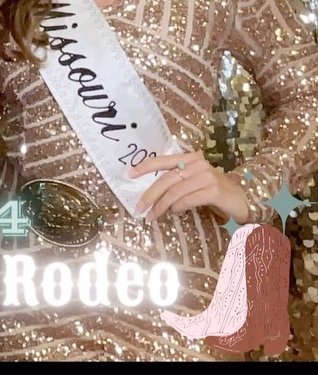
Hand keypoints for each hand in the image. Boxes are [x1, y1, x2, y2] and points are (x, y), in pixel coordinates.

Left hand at [129, 151, 250, 223]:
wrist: (244, 200)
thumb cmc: (217, 192)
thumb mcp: (196, 183)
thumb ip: (178, 183)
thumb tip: (154, 194)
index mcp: (192, 159)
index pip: (164, 160)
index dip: (145, 166)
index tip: (129, 174)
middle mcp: (199, 164)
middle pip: (167, 179)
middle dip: (150, 194)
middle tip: (139, 207)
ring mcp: (208, 176)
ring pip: (175, 191)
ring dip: (161, 205)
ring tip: (153, 215)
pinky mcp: (214, 190)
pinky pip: (188, 199)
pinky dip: (178, 207)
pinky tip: (173, 212)